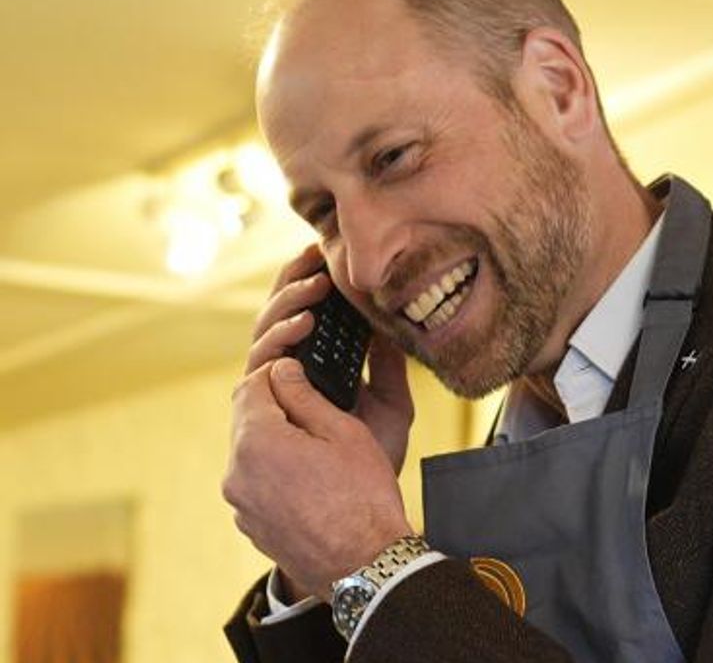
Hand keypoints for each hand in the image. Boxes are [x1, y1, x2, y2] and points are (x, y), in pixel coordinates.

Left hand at [223, 358, 413, 600]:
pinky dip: (276, 471)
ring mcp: (240, 504)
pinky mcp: (250, 525)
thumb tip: (282, 369)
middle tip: (315, 403)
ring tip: (319, 445)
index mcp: (257, 442)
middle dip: (275, 404)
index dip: (278, 371)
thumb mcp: (343, 432)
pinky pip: (256, 483)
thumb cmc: (363, 498)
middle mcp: (236, 473)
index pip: (251, 384)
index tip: (303, 369)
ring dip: (276, 438)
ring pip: (251, 452)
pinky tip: (313, 479)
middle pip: (246, 418)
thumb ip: (305, 395)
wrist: (365, 566)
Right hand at [245, 244, 415, 472]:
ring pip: (263, 340)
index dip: (304, 287)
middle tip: (313, 258)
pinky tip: (303, 325)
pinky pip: (259, 370)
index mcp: (312, 376)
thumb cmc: (372, 466)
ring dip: (286, 307)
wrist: (359, 517)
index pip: (299, 322)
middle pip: (274, 323)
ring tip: (315, 289)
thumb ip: (387, 368)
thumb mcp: (392, 408)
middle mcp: (284, 385)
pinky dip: (279, 342)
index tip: (322, 256)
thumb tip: (391, 326)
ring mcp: (269, 400)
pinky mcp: (261, 417)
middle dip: (291, 285)